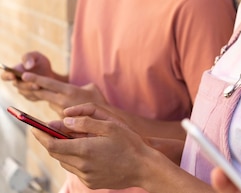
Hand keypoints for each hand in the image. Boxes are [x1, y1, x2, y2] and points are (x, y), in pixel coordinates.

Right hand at [4, 52, 67, 100]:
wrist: (51, 74)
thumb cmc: (40, 63)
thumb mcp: (36, 56)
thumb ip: (29, 58)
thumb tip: (27, 66)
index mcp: (15, 72)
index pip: (5, 76)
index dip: (7, 76)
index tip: (13, 75)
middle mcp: (17, 82)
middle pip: (18, 85)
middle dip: (26, 84)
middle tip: (34, 83)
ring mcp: (24, 91)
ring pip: (25, 92)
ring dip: (32, 89)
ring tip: (39, 86)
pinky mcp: (31, 97)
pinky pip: (33, 97)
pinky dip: (38, 94)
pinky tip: (44, 90)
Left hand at [19, 74, 105, 116]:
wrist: (104, 120)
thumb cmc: (99, 101)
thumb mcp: (91, 87)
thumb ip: (77, 86)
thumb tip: (65, 87)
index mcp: (69, 90)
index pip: (48, 83)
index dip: (36, 78)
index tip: (24, 75)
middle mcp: (63, 101)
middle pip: (41, 93)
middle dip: (32, 88)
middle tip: (21, 83)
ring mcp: (61, 111)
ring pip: (48, 102)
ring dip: (48, 98)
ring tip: (51, 94)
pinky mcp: (61, 120)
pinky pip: (55, 111)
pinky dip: (57, 107)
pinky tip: (65, 106)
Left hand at [32, 103, 155, 189]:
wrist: (144, 168)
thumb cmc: (130, 144)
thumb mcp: (110, 126)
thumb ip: (86, 122)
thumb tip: (64, 121)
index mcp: (85, 149)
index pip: (52, 144)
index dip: (41, 135)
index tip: (34, 127)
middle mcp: (82, 165)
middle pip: (56, 153)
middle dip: (50, 140)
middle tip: (49, 129)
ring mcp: (86, 176)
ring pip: (65, 162)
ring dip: (63, 150)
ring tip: (71, 138)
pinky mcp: (91, 182)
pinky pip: (76, 169)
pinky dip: (74, 159)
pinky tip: (85, 151)